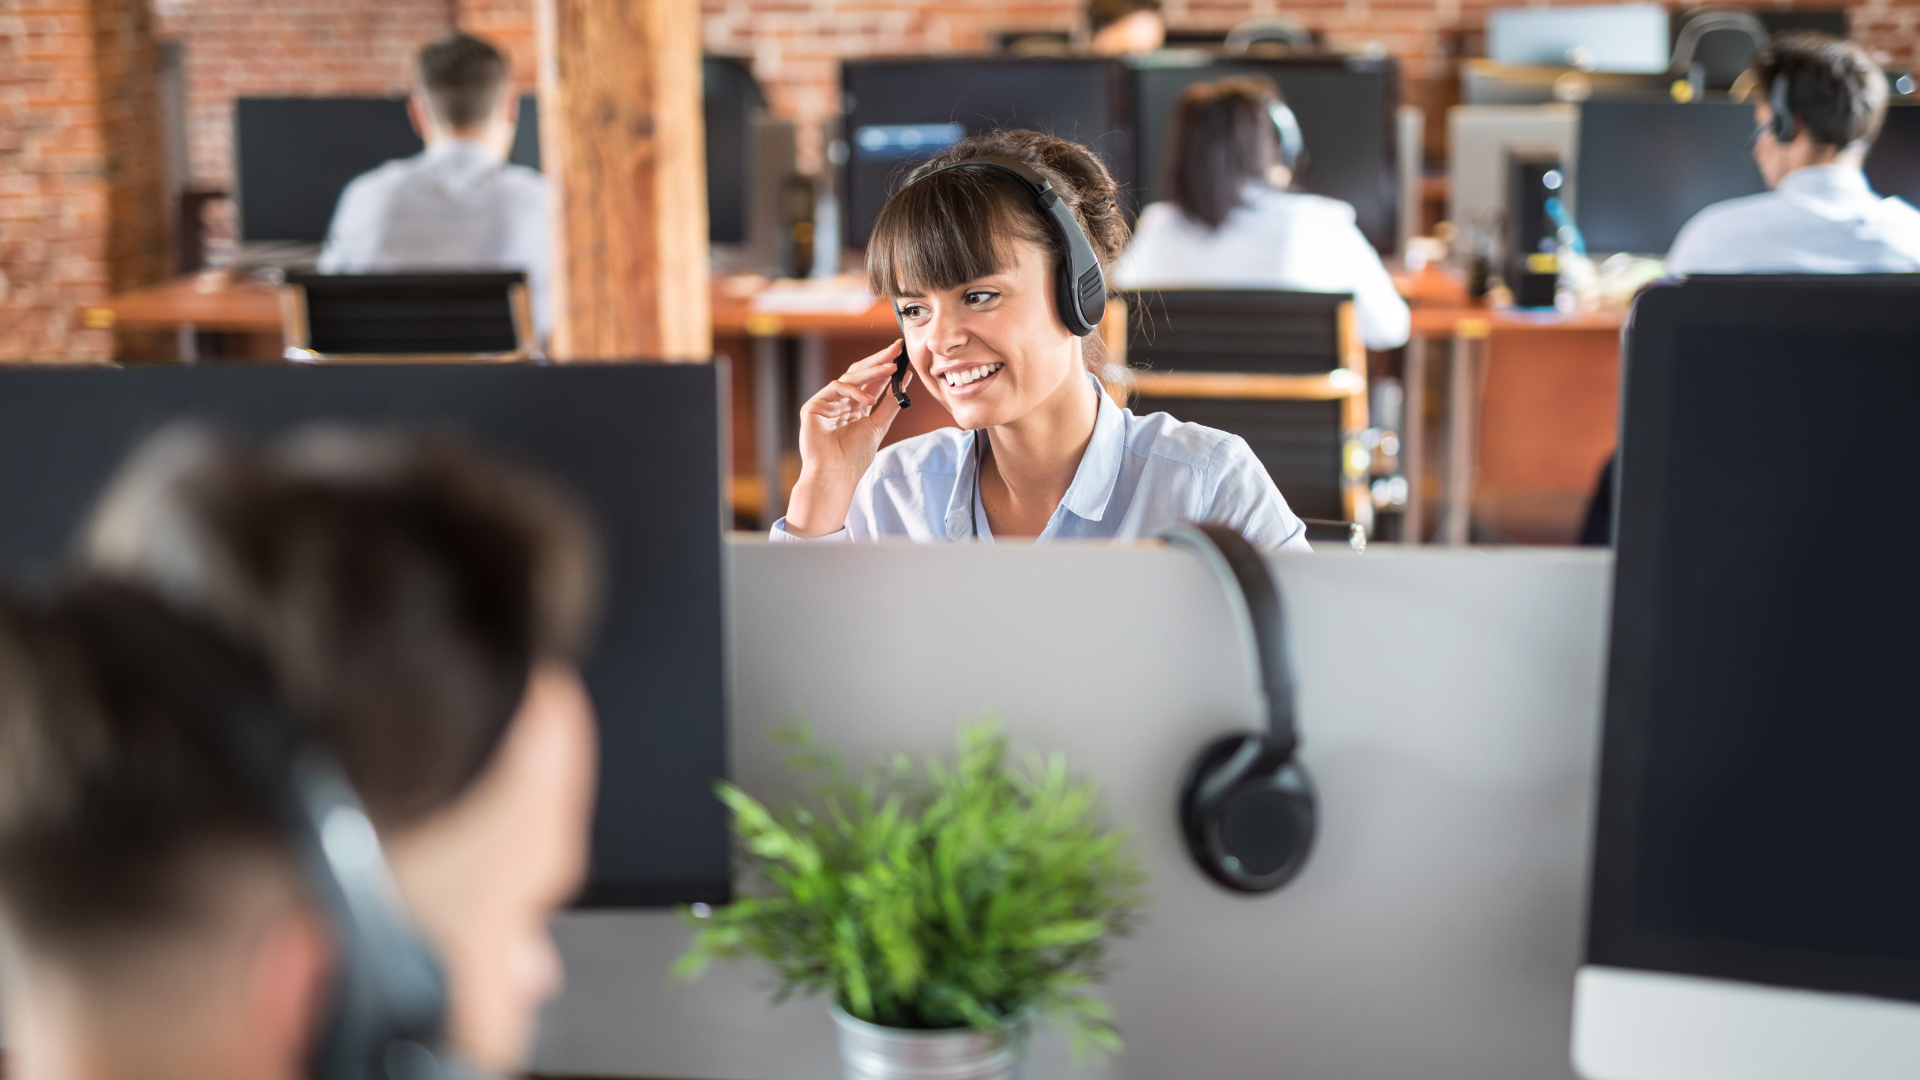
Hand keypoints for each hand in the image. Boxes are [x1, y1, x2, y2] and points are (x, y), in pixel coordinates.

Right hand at [783, 340, 911, 536]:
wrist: (835, 475)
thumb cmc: (854, 457)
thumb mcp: (878, 426)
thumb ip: (890, 403)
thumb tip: (906, 379)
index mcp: (856, 407)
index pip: (872, 381)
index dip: (885, 367)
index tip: (901, 354)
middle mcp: (841, 402)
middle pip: (860, 373)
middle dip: (878, 360)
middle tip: (896, 348)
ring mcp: (827, 403)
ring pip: (850, 377)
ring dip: (871, 371)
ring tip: (890, 368)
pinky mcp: (814, 406)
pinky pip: (835, 387)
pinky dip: (854, 390)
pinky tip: (868, 400)